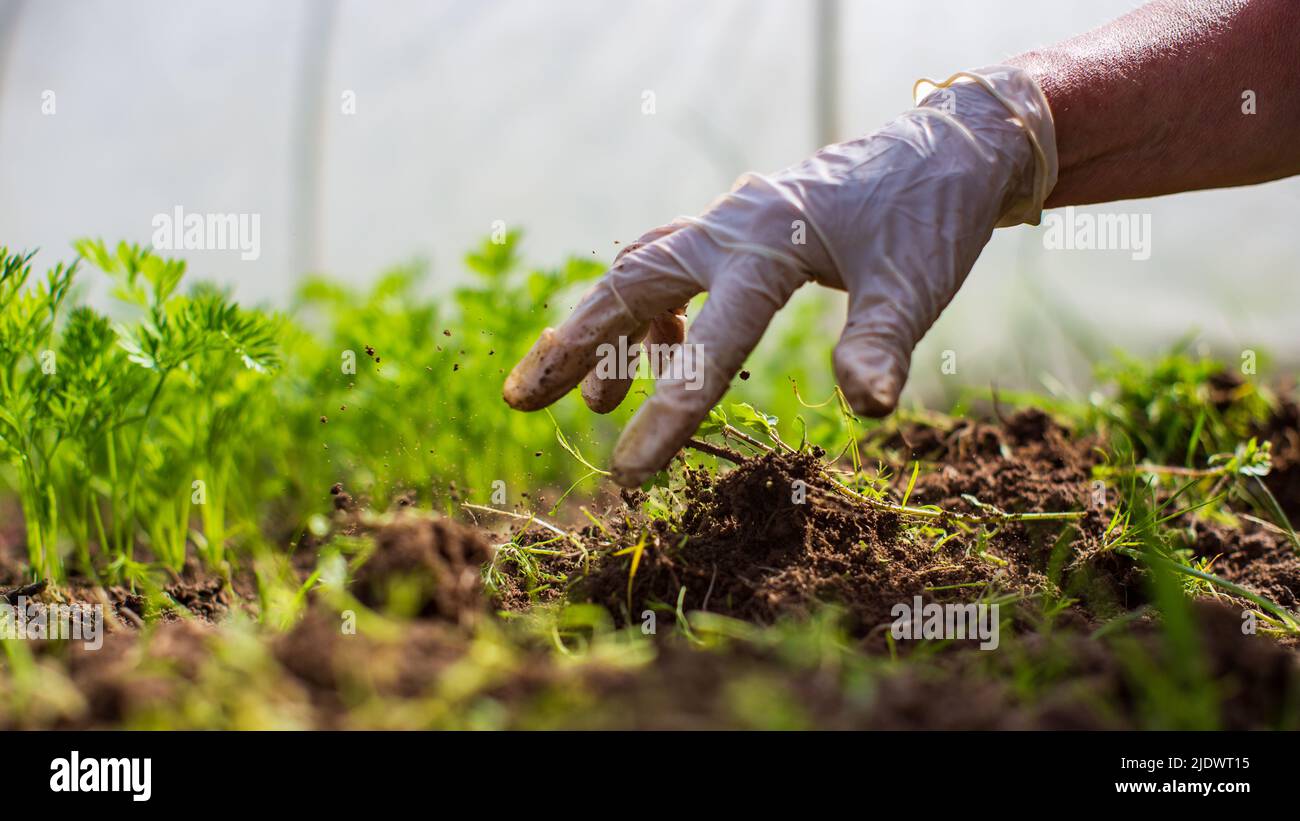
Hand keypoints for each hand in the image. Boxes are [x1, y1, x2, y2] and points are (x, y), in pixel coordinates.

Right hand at [504, 65, 1056, 486]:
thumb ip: (882, 343)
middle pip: (631, 286)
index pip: (710, 339)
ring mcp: (728, 223)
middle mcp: (730, 225)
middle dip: (574, 347)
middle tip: (521, 402)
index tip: (628, 473)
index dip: (667, 411)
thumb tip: (866, 409)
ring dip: (601, 334)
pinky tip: (654, 359)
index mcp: (768, 240)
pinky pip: (671, 270)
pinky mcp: (738, 231)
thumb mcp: (915, 282)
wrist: (947, 146)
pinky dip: (652, 318)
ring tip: (580, 402)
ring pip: (639, 276)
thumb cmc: (930, 213)